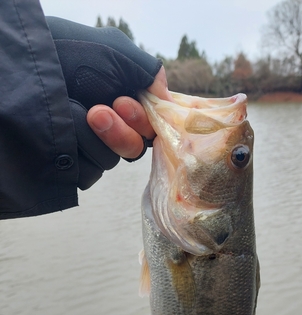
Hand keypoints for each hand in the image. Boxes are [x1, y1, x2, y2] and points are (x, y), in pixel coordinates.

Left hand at [46, 16, 170, 188]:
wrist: (30, 71)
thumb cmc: (70, 54)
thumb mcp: (116, 52)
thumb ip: (150, 72)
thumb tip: (167, 100)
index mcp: (126, 100)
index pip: (150, 125)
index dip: (143, 120)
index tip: (123, 104)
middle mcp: (113, 123)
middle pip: (136, 146)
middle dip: (122, 131)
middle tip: (99, 112)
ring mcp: (93, 143)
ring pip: (114, 159)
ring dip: (100, 139)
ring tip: (82, 114)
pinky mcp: (76, 161)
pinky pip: (91, 170)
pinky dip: (81, 150)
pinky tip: (68, 131)